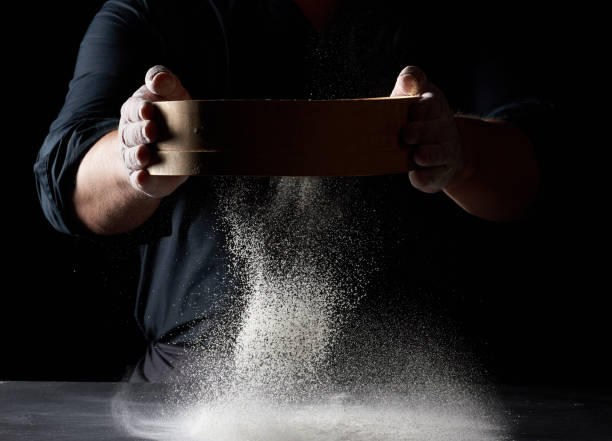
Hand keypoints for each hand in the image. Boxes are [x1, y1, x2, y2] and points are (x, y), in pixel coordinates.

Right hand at [119, 65, 190, 197]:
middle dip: (140, 132)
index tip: (149, 110)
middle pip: (131, 134)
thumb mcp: (172, 94)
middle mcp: (131, 136)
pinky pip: (139, 180)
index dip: (139, 110)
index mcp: (135, 113)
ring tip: (144, 154)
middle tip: (152, 130)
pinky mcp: (146, 179)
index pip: (133, 110)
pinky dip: (140, 179)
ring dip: (137, 156)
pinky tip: (142, 177)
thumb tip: (157, 78)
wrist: (176, 149)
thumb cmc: (173, 115)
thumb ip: (165, 83)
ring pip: (132, 157)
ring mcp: (136, 158)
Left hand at [391, 66, 463, 192]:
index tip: (413, 111)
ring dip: (429, 154)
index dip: (422, 107)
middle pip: (436, 129)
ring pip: (439, 153)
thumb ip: (409, 83)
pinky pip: (433, 176)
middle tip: (406, 135)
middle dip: (422, 131)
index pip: (431, 102)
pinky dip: (426, 177)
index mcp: (434, 105)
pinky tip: (417, 175)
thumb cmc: (417, 119)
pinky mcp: (440, 173)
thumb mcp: (412, 97)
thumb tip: (409, 79)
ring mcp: (445, 151)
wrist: (442, 149)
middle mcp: (444, 128)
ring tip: (417, 155)